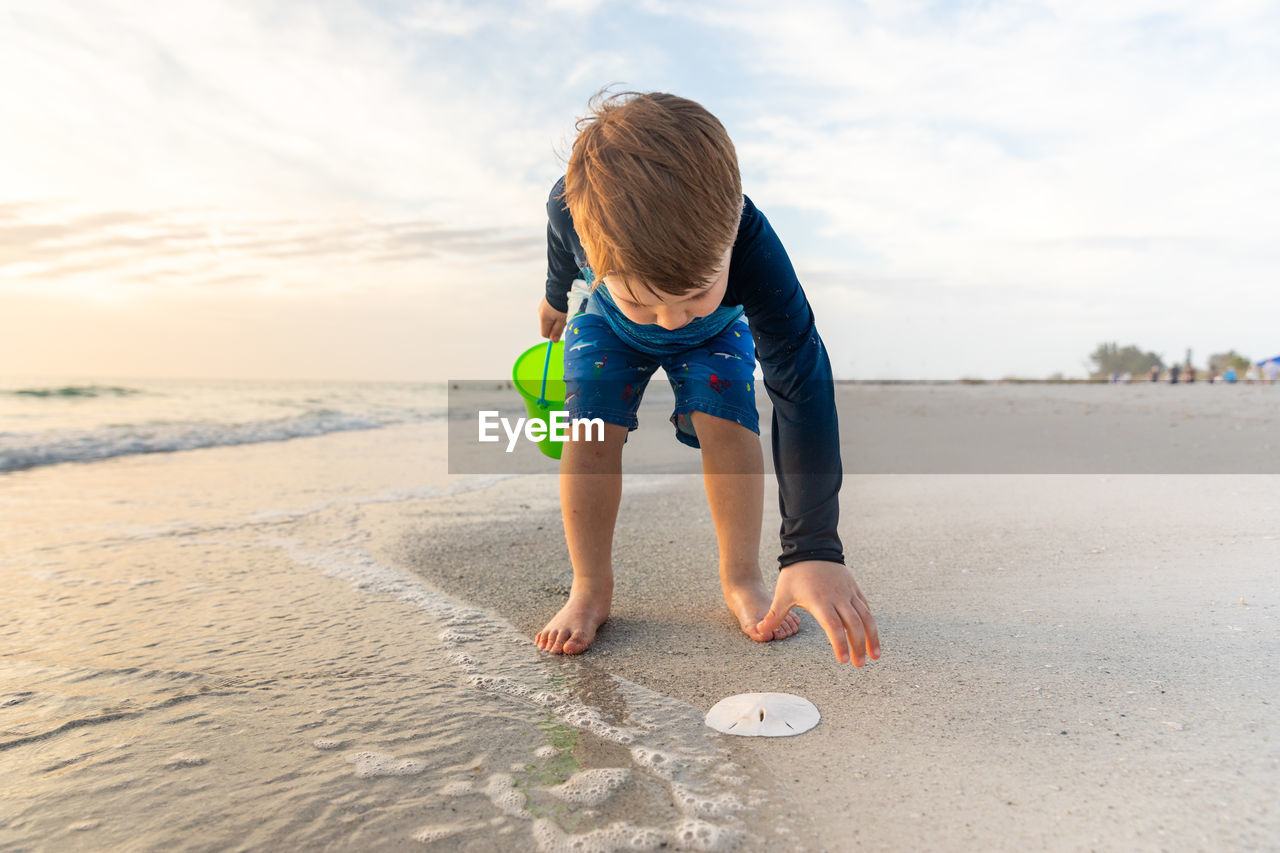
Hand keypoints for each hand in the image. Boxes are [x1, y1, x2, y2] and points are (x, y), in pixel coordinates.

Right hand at [539, 298, 566, 341]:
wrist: (562, 286)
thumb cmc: (563, 304)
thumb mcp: (562, 320)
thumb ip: (557, 331)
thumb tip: (553, 341)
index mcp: (543, 318)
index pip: (544, 334)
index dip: (553, 335)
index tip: (561, 331)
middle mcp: (541, 312)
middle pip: (548, 325)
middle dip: (556, 325)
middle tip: (565, 319)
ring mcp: (543, 305)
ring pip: (550, 318)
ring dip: (557, 317)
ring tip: (565, 311)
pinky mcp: (547, 300)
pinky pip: (551, 310)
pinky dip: (557, 311)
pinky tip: (563, 305)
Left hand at [756, 560, 880, 665]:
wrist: (812, 546)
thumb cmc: (795, 573)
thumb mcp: (782, 594)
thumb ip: (774, 615)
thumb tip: (760, 630)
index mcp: (820, 602)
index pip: (833, 626)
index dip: (840, 644)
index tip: (844, 660)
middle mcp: (838, 598)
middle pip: (853, 625)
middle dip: (858, 646)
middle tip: (859, 665)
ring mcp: (848, 592)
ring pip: (865, 617)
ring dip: (872, 637)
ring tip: (875, 656)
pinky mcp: (854, 588)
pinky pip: (865, 607)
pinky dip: (869, 622)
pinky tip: (871, 635)